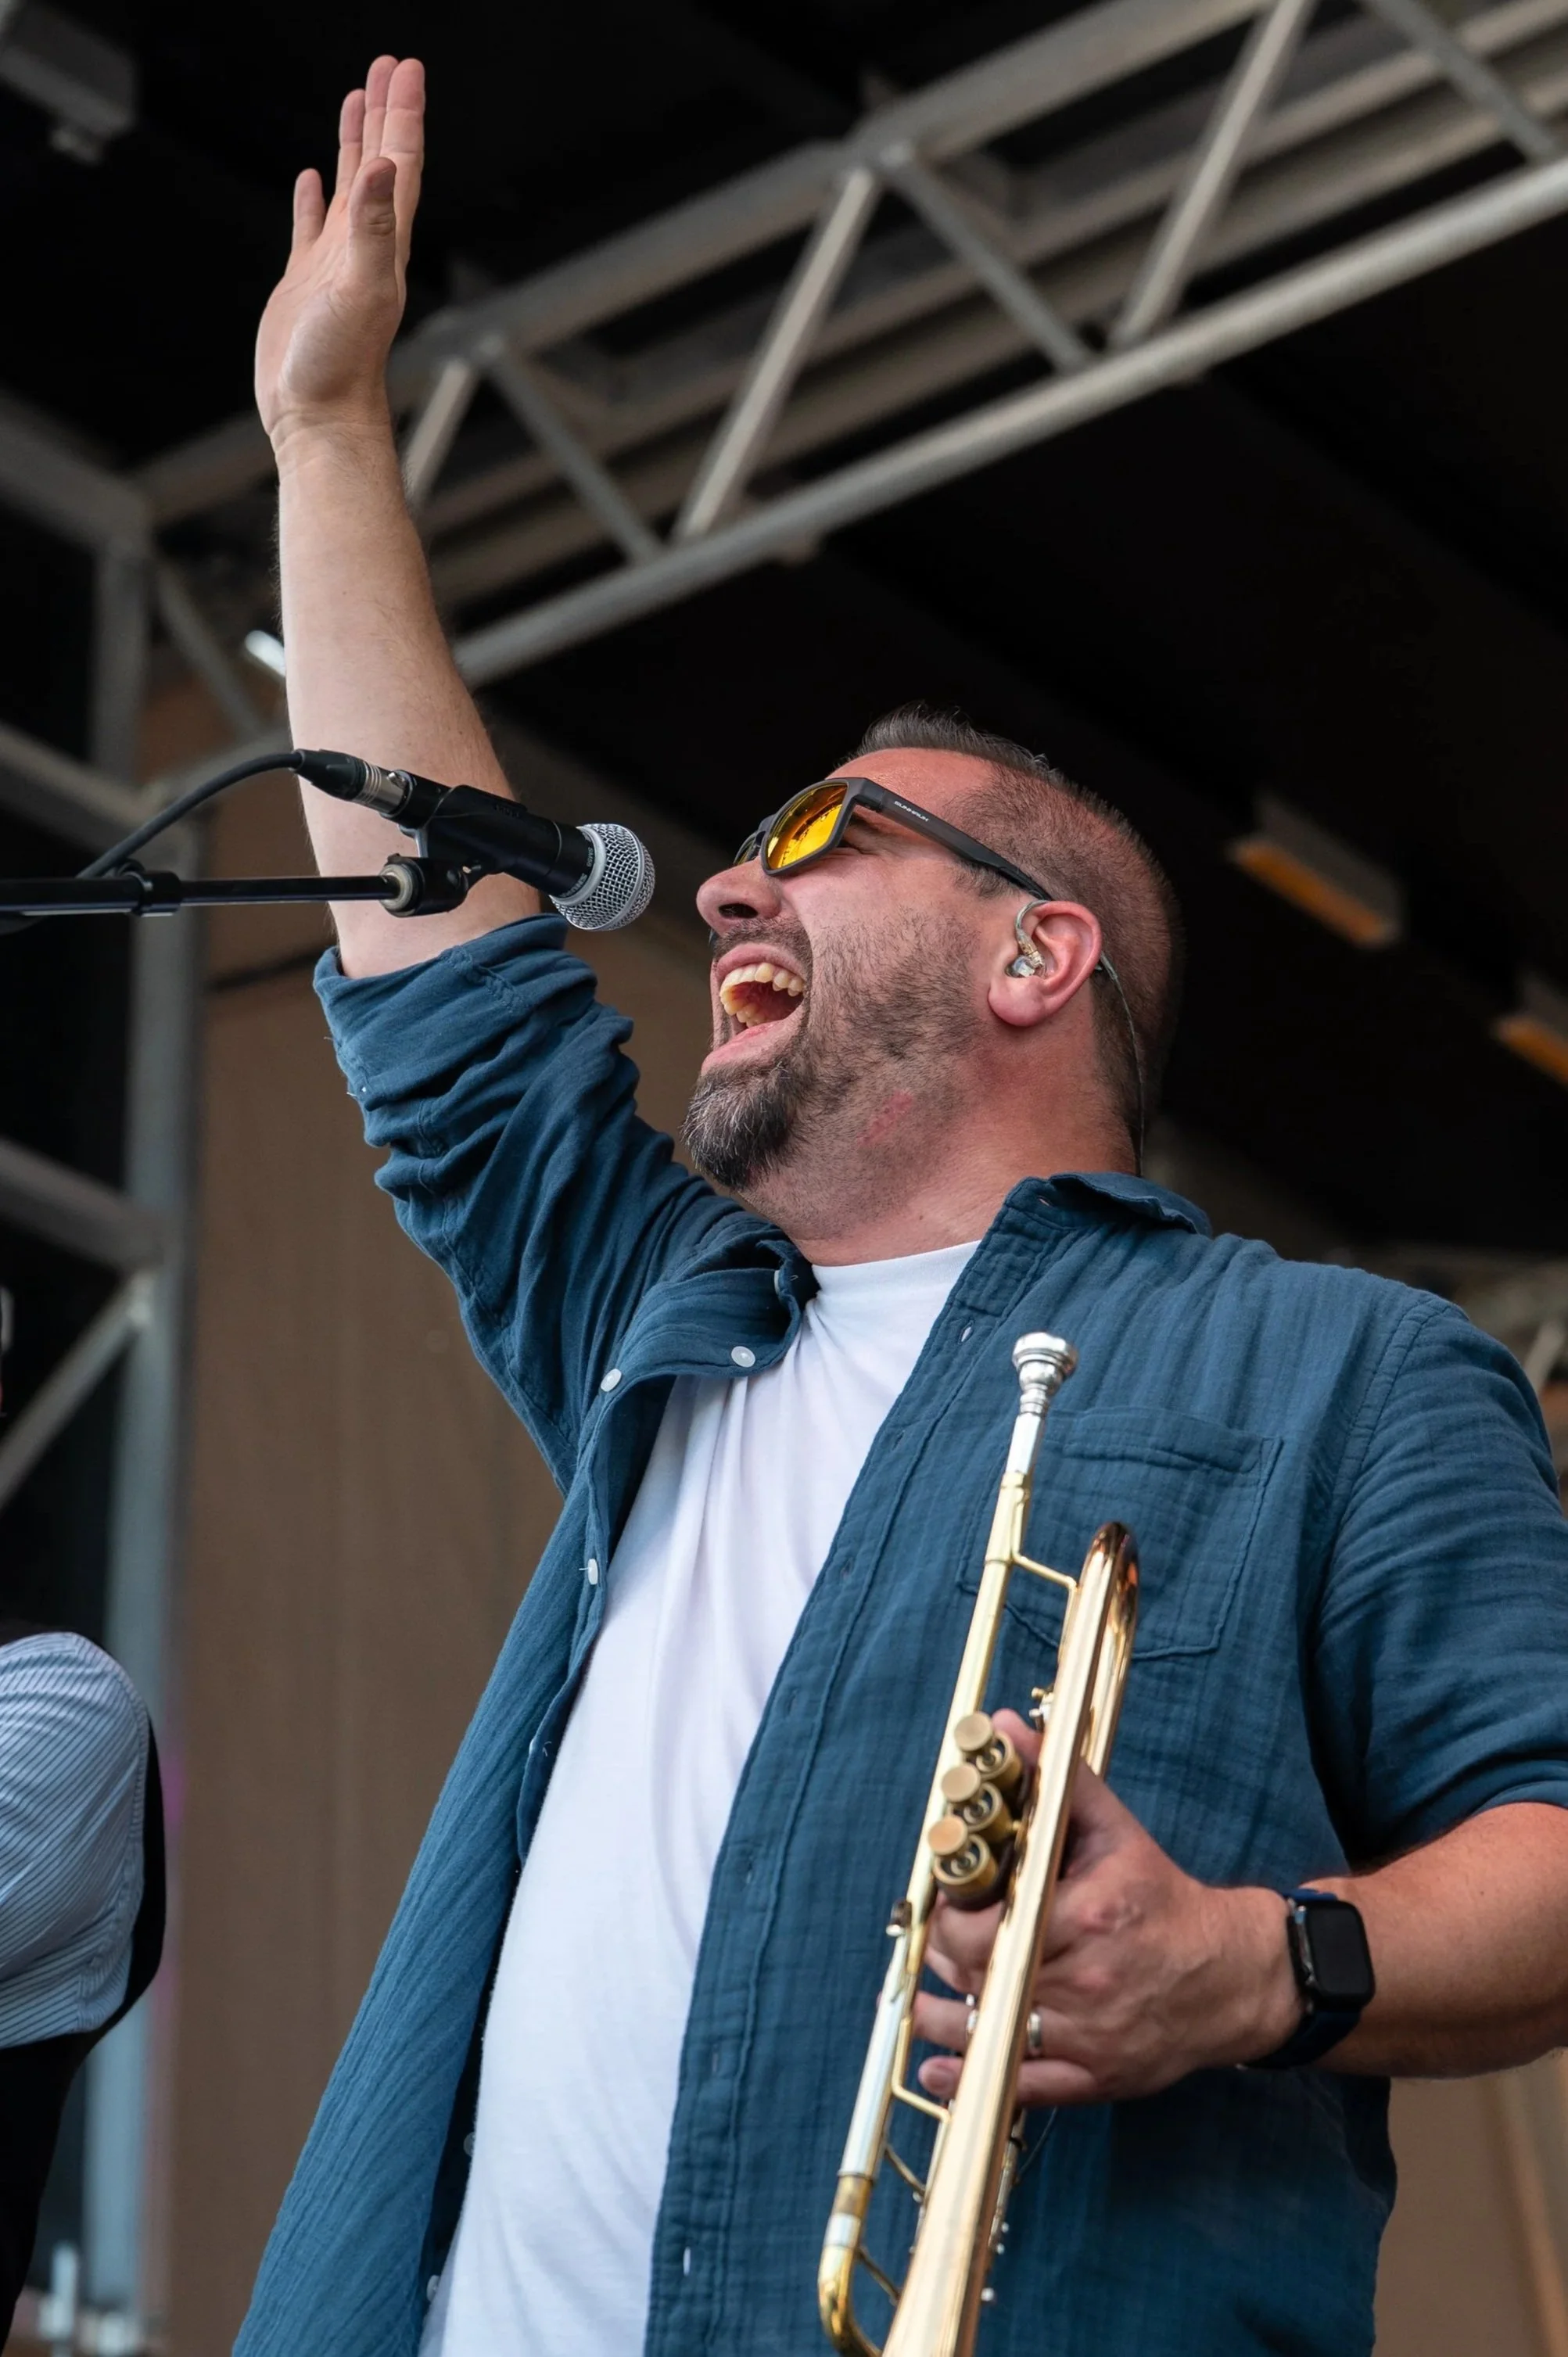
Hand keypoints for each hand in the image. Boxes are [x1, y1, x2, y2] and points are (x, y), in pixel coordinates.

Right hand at [255, 55, 424, 450]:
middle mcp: (365, 246)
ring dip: (354, 144)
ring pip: (349, 187)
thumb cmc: (343, 365)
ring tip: (356, 101)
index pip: (399, 162)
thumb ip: (372, 227)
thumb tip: (380, 167)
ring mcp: (334, 263)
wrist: (318, 418)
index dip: (403, 114)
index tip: (405, 68)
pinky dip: (314, 198)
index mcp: (384, 242)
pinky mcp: (305, 282)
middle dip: (384, 113)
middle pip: (380, 162)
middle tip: (388, 65)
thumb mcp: (361, 288)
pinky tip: (312, 178)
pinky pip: (312, 226)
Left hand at [912, 1713, 1299, 2104]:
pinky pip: (1023, 2087)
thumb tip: (1009, 1727)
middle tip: (938, 1940)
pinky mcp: (1096, 2078)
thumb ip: (1058, 1781)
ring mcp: (1090, 2037)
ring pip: (992, 2032)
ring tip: (921, 2001)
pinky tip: (936, 2070)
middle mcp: (1086, 1982)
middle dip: (946, 1957)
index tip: (945, 1902)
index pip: (989, 1924)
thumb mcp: (1114, 1831)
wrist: (1231, 1975)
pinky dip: (970, 2080)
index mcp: (1087, 1918)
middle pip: (982, 1974)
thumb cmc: (1162, 1900)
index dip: (951, 1916)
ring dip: (944, 2018)